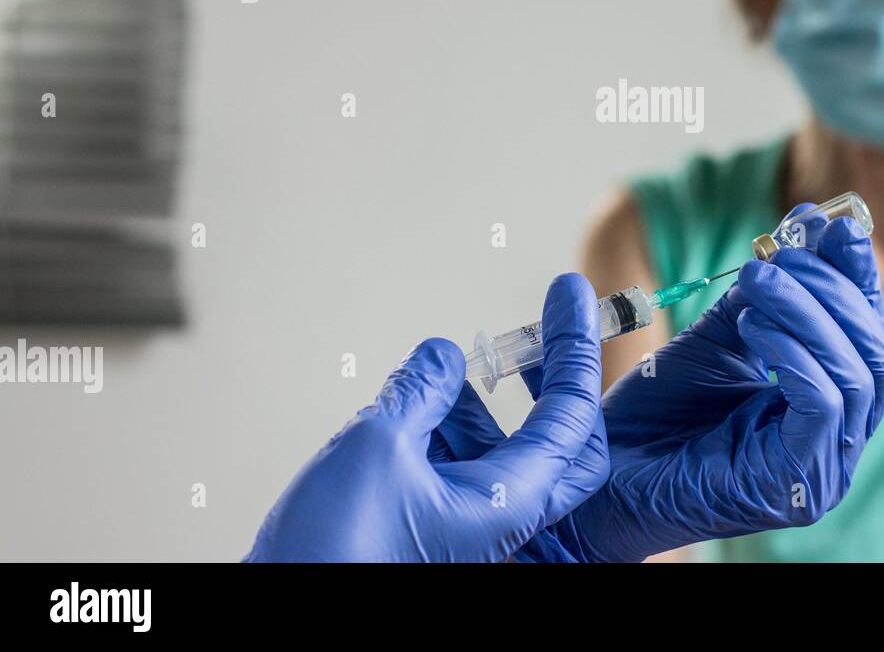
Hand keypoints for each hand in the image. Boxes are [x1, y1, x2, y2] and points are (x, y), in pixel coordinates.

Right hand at [243, 274, 607, 561]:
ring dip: (473, 405)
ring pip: (496, 453)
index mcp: (511, 502)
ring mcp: (468, 528)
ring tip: (433, 372)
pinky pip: (455, 470)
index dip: (573, 347)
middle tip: (531, 336)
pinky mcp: (432, 533)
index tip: (570, 293)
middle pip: (559, 442)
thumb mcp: (377, 446)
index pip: (571, 413)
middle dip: (550, 383)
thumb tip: (442, 355)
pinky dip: (441, 431)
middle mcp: (502, 519)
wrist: (282, 618)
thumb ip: (418, 391)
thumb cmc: (334, 552)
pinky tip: (404, 408)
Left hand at [525, 212, 883, 561]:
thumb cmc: (655, 414)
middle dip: (833, 288)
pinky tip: (753, 325)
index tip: (836, 224)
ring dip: (808, 311)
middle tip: (784, 250)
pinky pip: (825, 405)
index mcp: (825, 405)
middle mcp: (835, 441)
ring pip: (857, 373)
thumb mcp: (718, 336)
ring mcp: (821, 469)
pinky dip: (795, 353)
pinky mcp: (796, 484)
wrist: (597, 475)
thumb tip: (809, 221)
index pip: (866, 334)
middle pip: (875, 352)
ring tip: (756, 279)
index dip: (857, 277)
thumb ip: (767, 291)